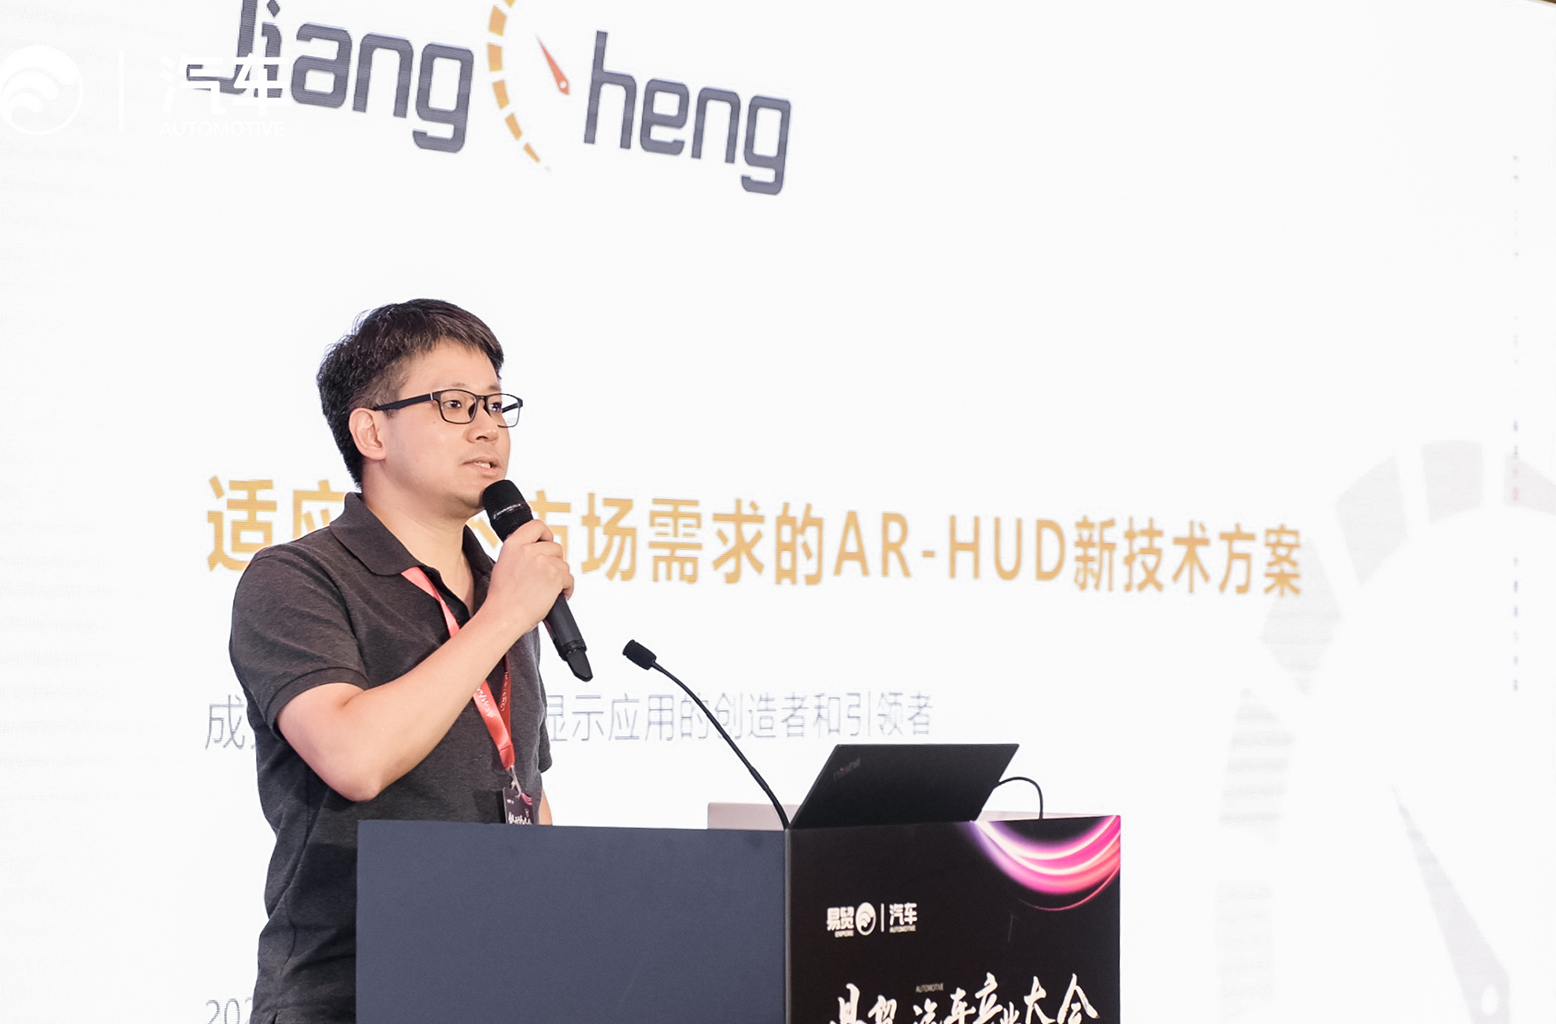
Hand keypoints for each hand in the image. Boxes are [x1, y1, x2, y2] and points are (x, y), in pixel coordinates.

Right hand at [481, 518, 573, 637]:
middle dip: (553, 561)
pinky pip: (569, 579)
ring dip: (559, 576)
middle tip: (544, 576)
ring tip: (546, 589)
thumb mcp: (504, 563)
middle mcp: (529, 550)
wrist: (504, 616)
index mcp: (514, 544)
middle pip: (555, 547)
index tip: (546, 543)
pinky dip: (566, 589)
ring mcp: (544, 562)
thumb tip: (537, 547)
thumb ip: (521, 551)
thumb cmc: (503, 597)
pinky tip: (555, 596)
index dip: (546, 535)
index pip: (537, 525)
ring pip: (563, 564)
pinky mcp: (556, 576)